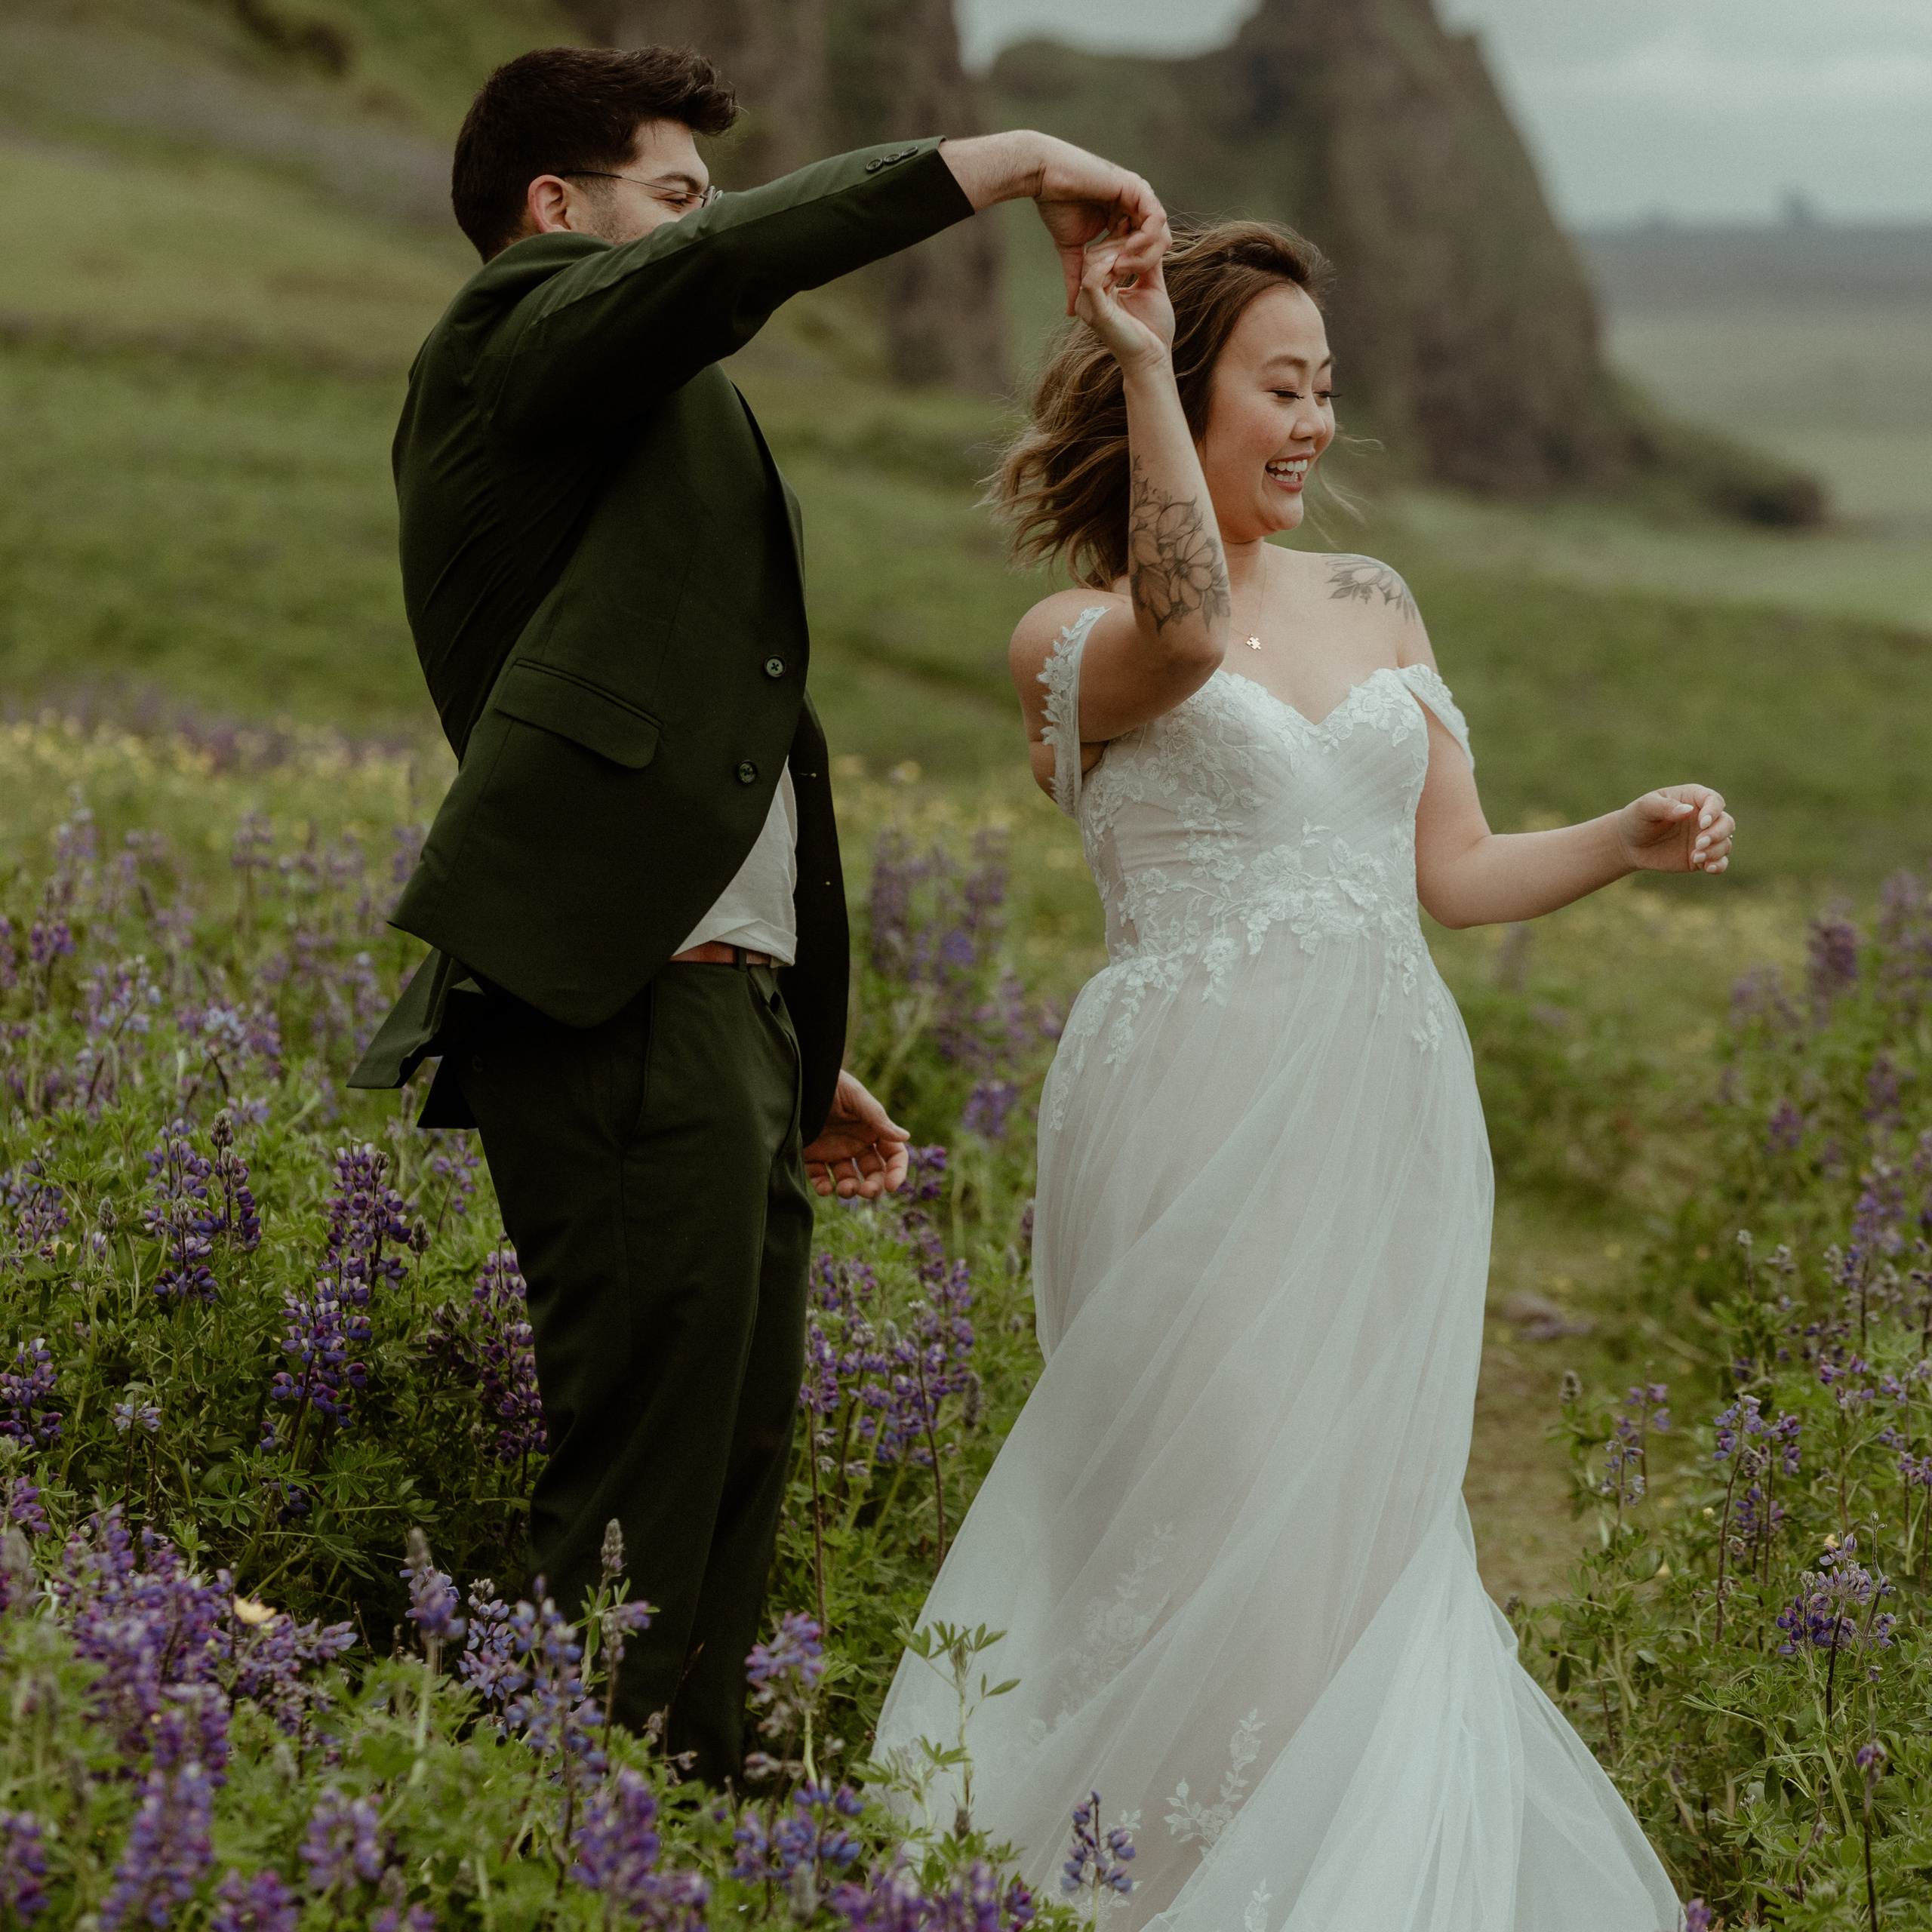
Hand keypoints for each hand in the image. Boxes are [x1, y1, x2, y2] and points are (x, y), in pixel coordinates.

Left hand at [802, 1071, 910, 1199]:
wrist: (796, 1078)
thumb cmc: (829, 1082)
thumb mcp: (854, 1097)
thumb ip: (877, 1118)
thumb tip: (905, 1136)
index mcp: (872, 1129)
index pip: (893, 1155)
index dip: (897, 1171)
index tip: (892, 1186)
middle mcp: (856, 1143)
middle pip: (873, 1172)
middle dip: (873, 1186)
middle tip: (866, 1192)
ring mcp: (835, 1151)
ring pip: (848, 1179)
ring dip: (849, 1189)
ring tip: (844, 1189)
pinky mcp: (813, 1156)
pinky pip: (820, 1178)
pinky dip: (824, 1187)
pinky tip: (826, 1188)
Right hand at [1029, 135, 1168, 315]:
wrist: (1047, 177)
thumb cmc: (1056, 207)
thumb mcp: (1072, 251)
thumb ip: (1077, 278)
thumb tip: (1071, 311)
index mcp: (1126, 218)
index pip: (1146, 250)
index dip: (1134, 269)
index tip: (1114, 278)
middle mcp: (1137, 205)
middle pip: (1159, 244)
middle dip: (1143, 265)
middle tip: (1122, 274)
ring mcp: (1140, 195)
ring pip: (1162, 233)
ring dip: (1145, 255)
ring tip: (1125, 264)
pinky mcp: (1137, 188)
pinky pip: (1156, 219)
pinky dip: (1146, 237)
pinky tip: (1129, 247)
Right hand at [1076, 233, 1173, 372]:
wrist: (1154, 360)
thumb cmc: (1153, 330)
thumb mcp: (1152, 287)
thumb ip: (1148, 264)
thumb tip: (1151, 238)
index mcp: (1099, 291)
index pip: (1099, 254)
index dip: (1116, 237)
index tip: (1133, 224)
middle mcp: (1088, 298)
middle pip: (1092, 254)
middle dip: (1117, 241)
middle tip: (1135, 232)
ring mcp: (1090, 306)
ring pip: (1091, 262)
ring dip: (1115, 250)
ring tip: (1134, 247)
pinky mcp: (1097, 314)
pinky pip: (1091, 281)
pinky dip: (1106, 266)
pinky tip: (1122, 260)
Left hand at [1617, 785, 1734, 873]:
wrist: (1629, 845)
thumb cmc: (1636, 819)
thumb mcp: (1644, 808)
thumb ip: (1665, 807)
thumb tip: (1688, 810)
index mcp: (1693, 799)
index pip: (1714, 800)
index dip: (1713, 811)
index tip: (1702, 823)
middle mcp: (1703, 818)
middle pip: (1726, 823)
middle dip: (1717, 833)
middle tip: (1698, 843)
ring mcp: (1704, 838)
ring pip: (1725, 843)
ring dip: (1715, 851)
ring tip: (1695, 856)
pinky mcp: (1701, 856)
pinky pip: (1720, 861)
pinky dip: (1719, 865)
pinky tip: (1708, 867)